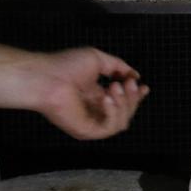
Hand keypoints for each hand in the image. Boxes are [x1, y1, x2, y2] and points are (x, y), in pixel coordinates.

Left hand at [0, 42, 147, 140]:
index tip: (143, 86)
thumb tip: (135, 74)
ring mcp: (91, 122)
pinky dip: (113, 112)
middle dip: (132, 98)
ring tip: (114, 87)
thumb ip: (118, 66)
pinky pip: (110, 128)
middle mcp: (94, 111)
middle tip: (128, 83)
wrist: (47, 76)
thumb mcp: (98, 59)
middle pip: (127, 113)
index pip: (123, 102)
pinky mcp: (87, 131)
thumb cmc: (64, 66)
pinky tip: (106, 98)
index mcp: (96, 96)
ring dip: (124, 104)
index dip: (136, 95)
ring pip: (122, 122)